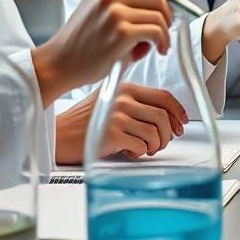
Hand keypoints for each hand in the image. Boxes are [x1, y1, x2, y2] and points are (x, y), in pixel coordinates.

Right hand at [34, 0, 182, 104]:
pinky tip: (158, 50)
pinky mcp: (120, 32)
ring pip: (160, 15)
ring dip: (165, 33)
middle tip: (164, 31)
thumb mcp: (105, 9)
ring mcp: (114, 11)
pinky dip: (162, 42)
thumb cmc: (84, 39)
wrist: (59, 63)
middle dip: (168, 16)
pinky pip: (156, 32)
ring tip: (159, 45)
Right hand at [54, 84, 188, 164]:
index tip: (181, 124)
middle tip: (162, 143)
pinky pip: (141, 145)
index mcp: (125, 87)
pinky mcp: (112, 133)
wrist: (58, 134)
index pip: (163, 96)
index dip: (178, 111)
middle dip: (168, 133)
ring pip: (155, 132)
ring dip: (155, 145)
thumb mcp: (110, 100)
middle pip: (163, 115)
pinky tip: (128, 151)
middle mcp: (123, 97)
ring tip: (144, 149)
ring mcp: (117, 114)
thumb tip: (167, 117)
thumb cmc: (84, 121)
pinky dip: (140, 152)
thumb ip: (134, 103)